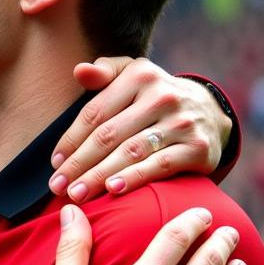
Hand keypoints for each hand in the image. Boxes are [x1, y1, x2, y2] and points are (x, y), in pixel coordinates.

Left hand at [49, 57, 231, 202]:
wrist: (209, 112)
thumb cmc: (153, 96)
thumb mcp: (131, 76)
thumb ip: (104, 72)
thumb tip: (79, 71)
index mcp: (140, 75)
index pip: (95, 112)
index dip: (71, 139)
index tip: (54, 163)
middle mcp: (162, 96)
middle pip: (109, 135)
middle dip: (79, 163)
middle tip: (58, 186)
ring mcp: (181, 122)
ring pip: (130, 152)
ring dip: (99, 175)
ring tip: (76, 193)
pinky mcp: (197, 147)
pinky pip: (159, 166)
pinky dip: (134, 178)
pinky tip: (112, 190)